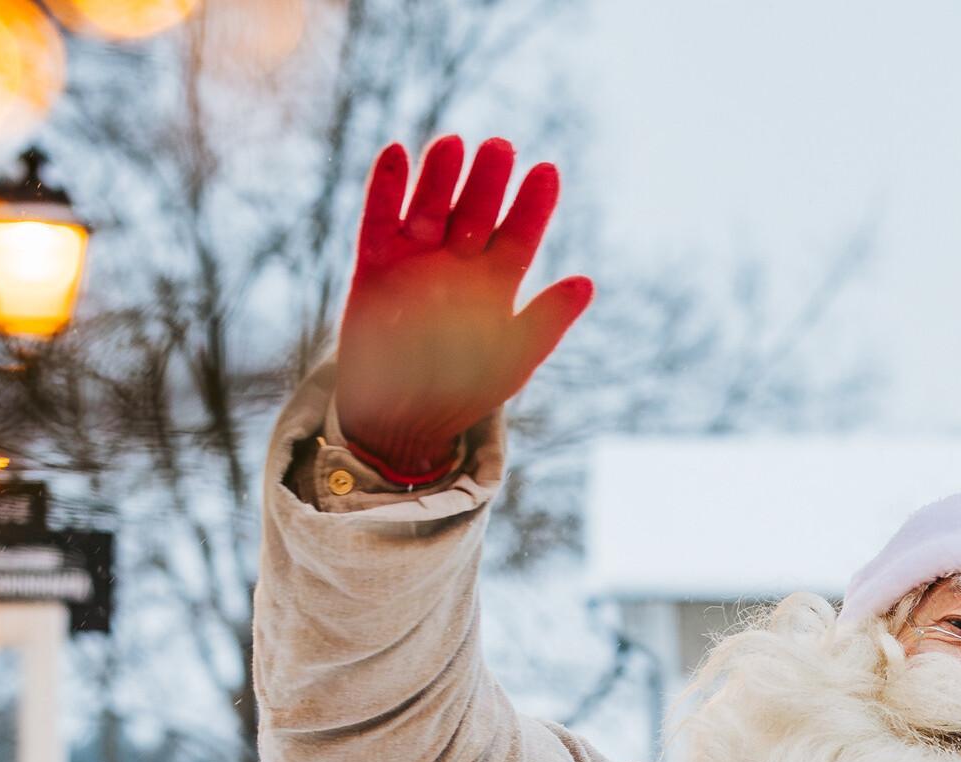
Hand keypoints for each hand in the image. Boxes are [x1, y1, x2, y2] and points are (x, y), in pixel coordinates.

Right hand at [334, 135, 593, 485]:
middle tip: (501, 147)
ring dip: (440, 176)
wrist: (401, 419)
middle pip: (476, 210)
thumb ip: (545, 322)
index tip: (547, 172)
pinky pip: (379, 219)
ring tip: (453, 144)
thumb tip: (586, 283)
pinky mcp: (374, 265)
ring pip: (430, 205)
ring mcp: (415, 259)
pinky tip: (397, 153)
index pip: (519, 234)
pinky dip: (386, 188)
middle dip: (488, 181)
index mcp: (496, 282)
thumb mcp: (512, 360)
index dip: (533, 205)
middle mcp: (457, 262)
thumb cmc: (464, 391)